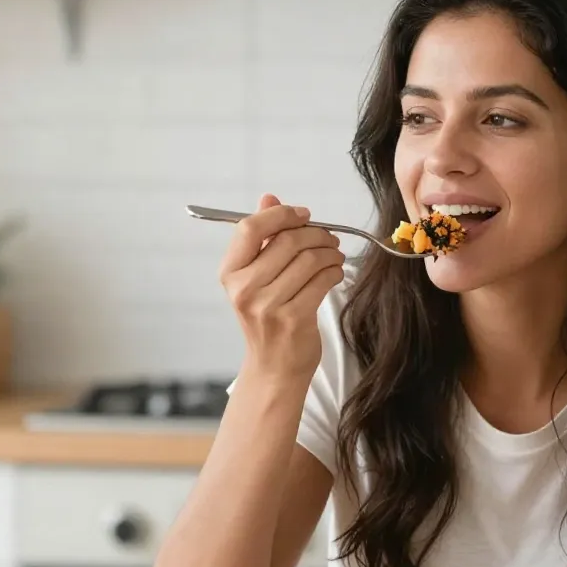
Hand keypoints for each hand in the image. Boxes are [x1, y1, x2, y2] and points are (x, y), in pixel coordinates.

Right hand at [219, 193, 345, 379]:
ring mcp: (268, 306)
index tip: (304, 215)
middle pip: (287, 241)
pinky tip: (335, 273)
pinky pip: (322, 281)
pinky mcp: (294, 319)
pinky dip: (335, 272)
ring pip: (309, 260)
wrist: (274, 368)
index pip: (250, 228)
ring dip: (330, 253)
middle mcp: (244, 289)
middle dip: (316, 234)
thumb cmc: (267, 319)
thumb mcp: (255, 278)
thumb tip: (269, 198)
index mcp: (230, 273)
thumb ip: (261, 237)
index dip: (281, 215)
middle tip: (329, 238)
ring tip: (335, 256)